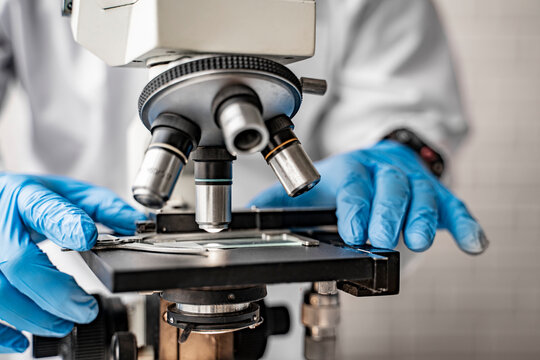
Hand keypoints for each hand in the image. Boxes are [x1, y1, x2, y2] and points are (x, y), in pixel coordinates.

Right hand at [0, 173, 145, 352]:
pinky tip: (21, 339)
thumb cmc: (28, 199)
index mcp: (25, 196)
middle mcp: (0, 222)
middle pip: (18, 262)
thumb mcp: (68, 192)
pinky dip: (2, 331)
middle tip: (85, 308)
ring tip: (63, 324)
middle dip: (55, 291)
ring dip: (33, 315)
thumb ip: (103, 207)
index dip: (66, 225)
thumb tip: (135, 224)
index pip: (44, 210)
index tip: (88, 238)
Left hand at [250, 140, 487, 253]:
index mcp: (352, 169)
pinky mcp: (436, 193)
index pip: (354, 186)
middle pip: (390, 188)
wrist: (381, 156)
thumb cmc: (348, 178)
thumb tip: (252, 213)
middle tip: (384, 239)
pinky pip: (454, 205)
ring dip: (424, 217)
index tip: (354, 231)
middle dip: (388, 214)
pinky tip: (475, 243)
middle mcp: (385, 171)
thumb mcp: (316, 184)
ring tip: (421, 240)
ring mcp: (413, 181)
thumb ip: (284, 200)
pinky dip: (465, 223)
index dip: (355, 208)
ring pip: (422, 195)